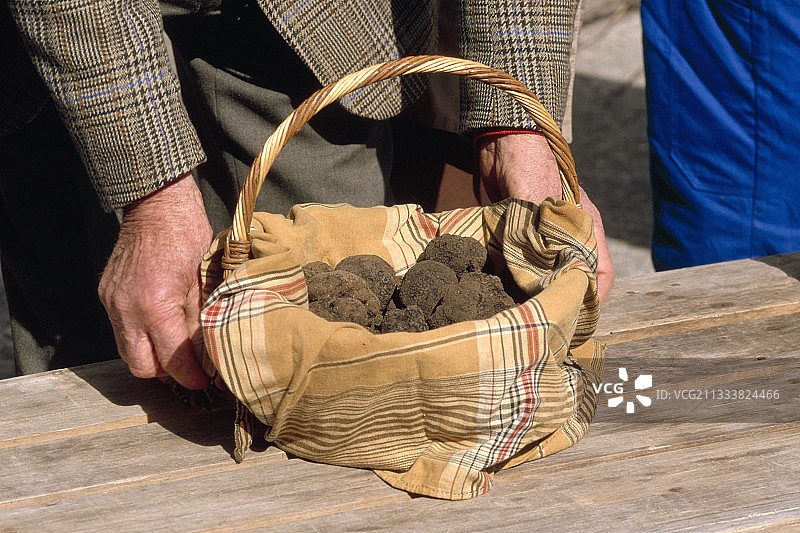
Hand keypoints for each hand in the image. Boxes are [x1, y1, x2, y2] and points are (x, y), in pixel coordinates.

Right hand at [99, 173, 212, 388]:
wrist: (157, 204)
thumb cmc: (188, 236)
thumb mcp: (206, 281)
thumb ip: (202, 322)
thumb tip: (210, 354)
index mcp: (156, 307)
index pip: (172, 360)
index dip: (191, 376)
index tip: (206, 381)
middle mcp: (127, 309)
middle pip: (142, 366)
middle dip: (167, 372)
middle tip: (191, 367)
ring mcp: (112, 302)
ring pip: (127, 350)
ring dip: (151, 355)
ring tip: (176, 347)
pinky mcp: (106, 294)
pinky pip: (120, 329)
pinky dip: (140, 334)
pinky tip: (160, 324)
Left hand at [478, 133, 613, 303]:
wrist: (503, 139)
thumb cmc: (528, 163)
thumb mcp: (533, 201)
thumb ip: (531, 236)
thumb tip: (520, 277)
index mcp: (585, 227)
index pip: (601, 272)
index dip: (593, 297)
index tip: (575, 315)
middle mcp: (569, 235)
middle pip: (573, 277)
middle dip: (561, 298)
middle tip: (544, 318)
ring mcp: (546, 235)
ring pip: (547, 273)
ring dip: (536, 289)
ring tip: (523, 309)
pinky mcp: (522, 233)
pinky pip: (522, 262)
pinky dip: (515, 275)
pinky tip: (502, 287)